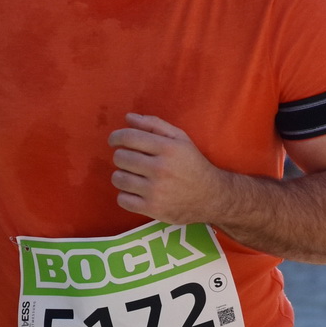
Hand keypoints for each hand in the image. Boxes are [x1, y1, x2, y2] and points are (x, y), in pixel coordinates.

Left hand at [109, 113, 226, 222]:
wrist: (211, 197)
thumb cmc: (192, 164)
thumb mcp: (180, 139)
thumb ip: (155, 125)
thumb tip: (128, 118)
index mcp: (167, 148)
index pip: (129, 137)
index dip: (116, 137)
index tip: (114, 140)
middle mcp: (160, 169)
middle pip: (120, 158)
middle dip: (121, 157)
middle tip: (130, 160)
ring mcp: (155, 190)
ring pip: (118, 179)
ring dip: (121, 176)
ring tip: (132, 176)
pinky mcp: (152, 208)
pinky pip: (122, 200)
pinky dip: (125, 195)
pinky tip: (135, 192)